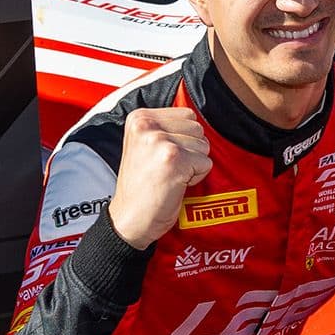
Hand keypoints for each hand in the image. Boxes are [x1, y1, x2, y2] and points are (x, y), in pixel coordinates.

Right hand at [105, 107, 210, 245]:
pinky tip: (175, 184)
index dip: (184, 139)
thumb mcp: (143, 145)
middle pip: (198, 129)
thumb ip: (165, 128)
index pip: (187, 115)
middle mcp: (147, 125)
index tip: (163, 156)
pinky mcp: (173, 159)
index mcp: (139, 117)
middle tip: (167, 169)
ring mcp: (159, 141)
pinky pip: (205, 163)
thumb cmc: (141, 187)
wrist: (129, 219)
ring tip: (170, 176)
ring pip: (203, 146)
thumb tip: (197, 123)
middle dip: (191, 151)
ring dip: (193, 165)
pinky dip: (195, 178)